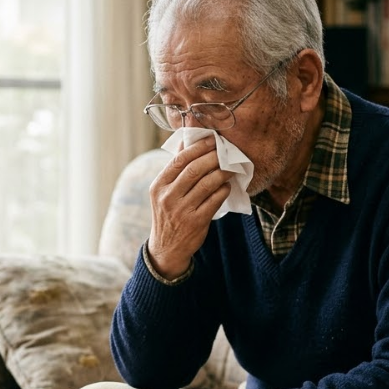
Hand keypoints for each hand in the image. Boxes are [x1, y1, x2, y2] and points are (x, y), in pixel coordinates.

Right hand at [147, 137, 233, 278]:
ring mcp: (182, 210)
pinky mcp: (196, 222)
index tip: (212, 140)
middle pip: (194, 170)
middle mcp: (168, 197)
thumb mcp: (163, 192)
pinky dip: (223, 190)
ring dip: (222, 173)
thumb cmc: (168, 214)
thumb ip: (175, 168)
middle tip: (225, 152)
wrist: (166, 248)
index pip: (179, 160)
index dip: (198, 148)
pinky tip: (227, 186)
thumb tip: (187, 140)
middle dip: (213, 158)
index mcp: (158, 186)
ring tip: (229, 168)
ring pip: (207, 184)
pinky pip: (215, 200)